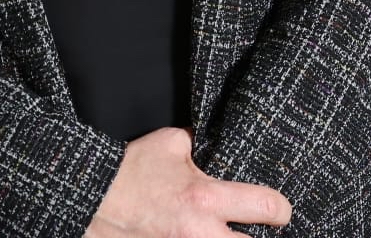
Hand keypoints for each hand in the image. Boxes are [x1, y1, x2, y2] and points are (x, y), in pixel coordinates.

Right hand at [86, 127, 289, 235]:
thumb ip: (199, 145)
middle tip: (259, 233)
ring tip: (231, 237)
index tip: (281, 211)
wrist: (88, 198)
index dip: (282, 210)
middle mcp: (199, 235)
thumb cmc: (129, 171)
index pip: (267, 207)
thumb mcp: (169, 145)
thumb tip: (212, 143)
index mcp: (206, 199)